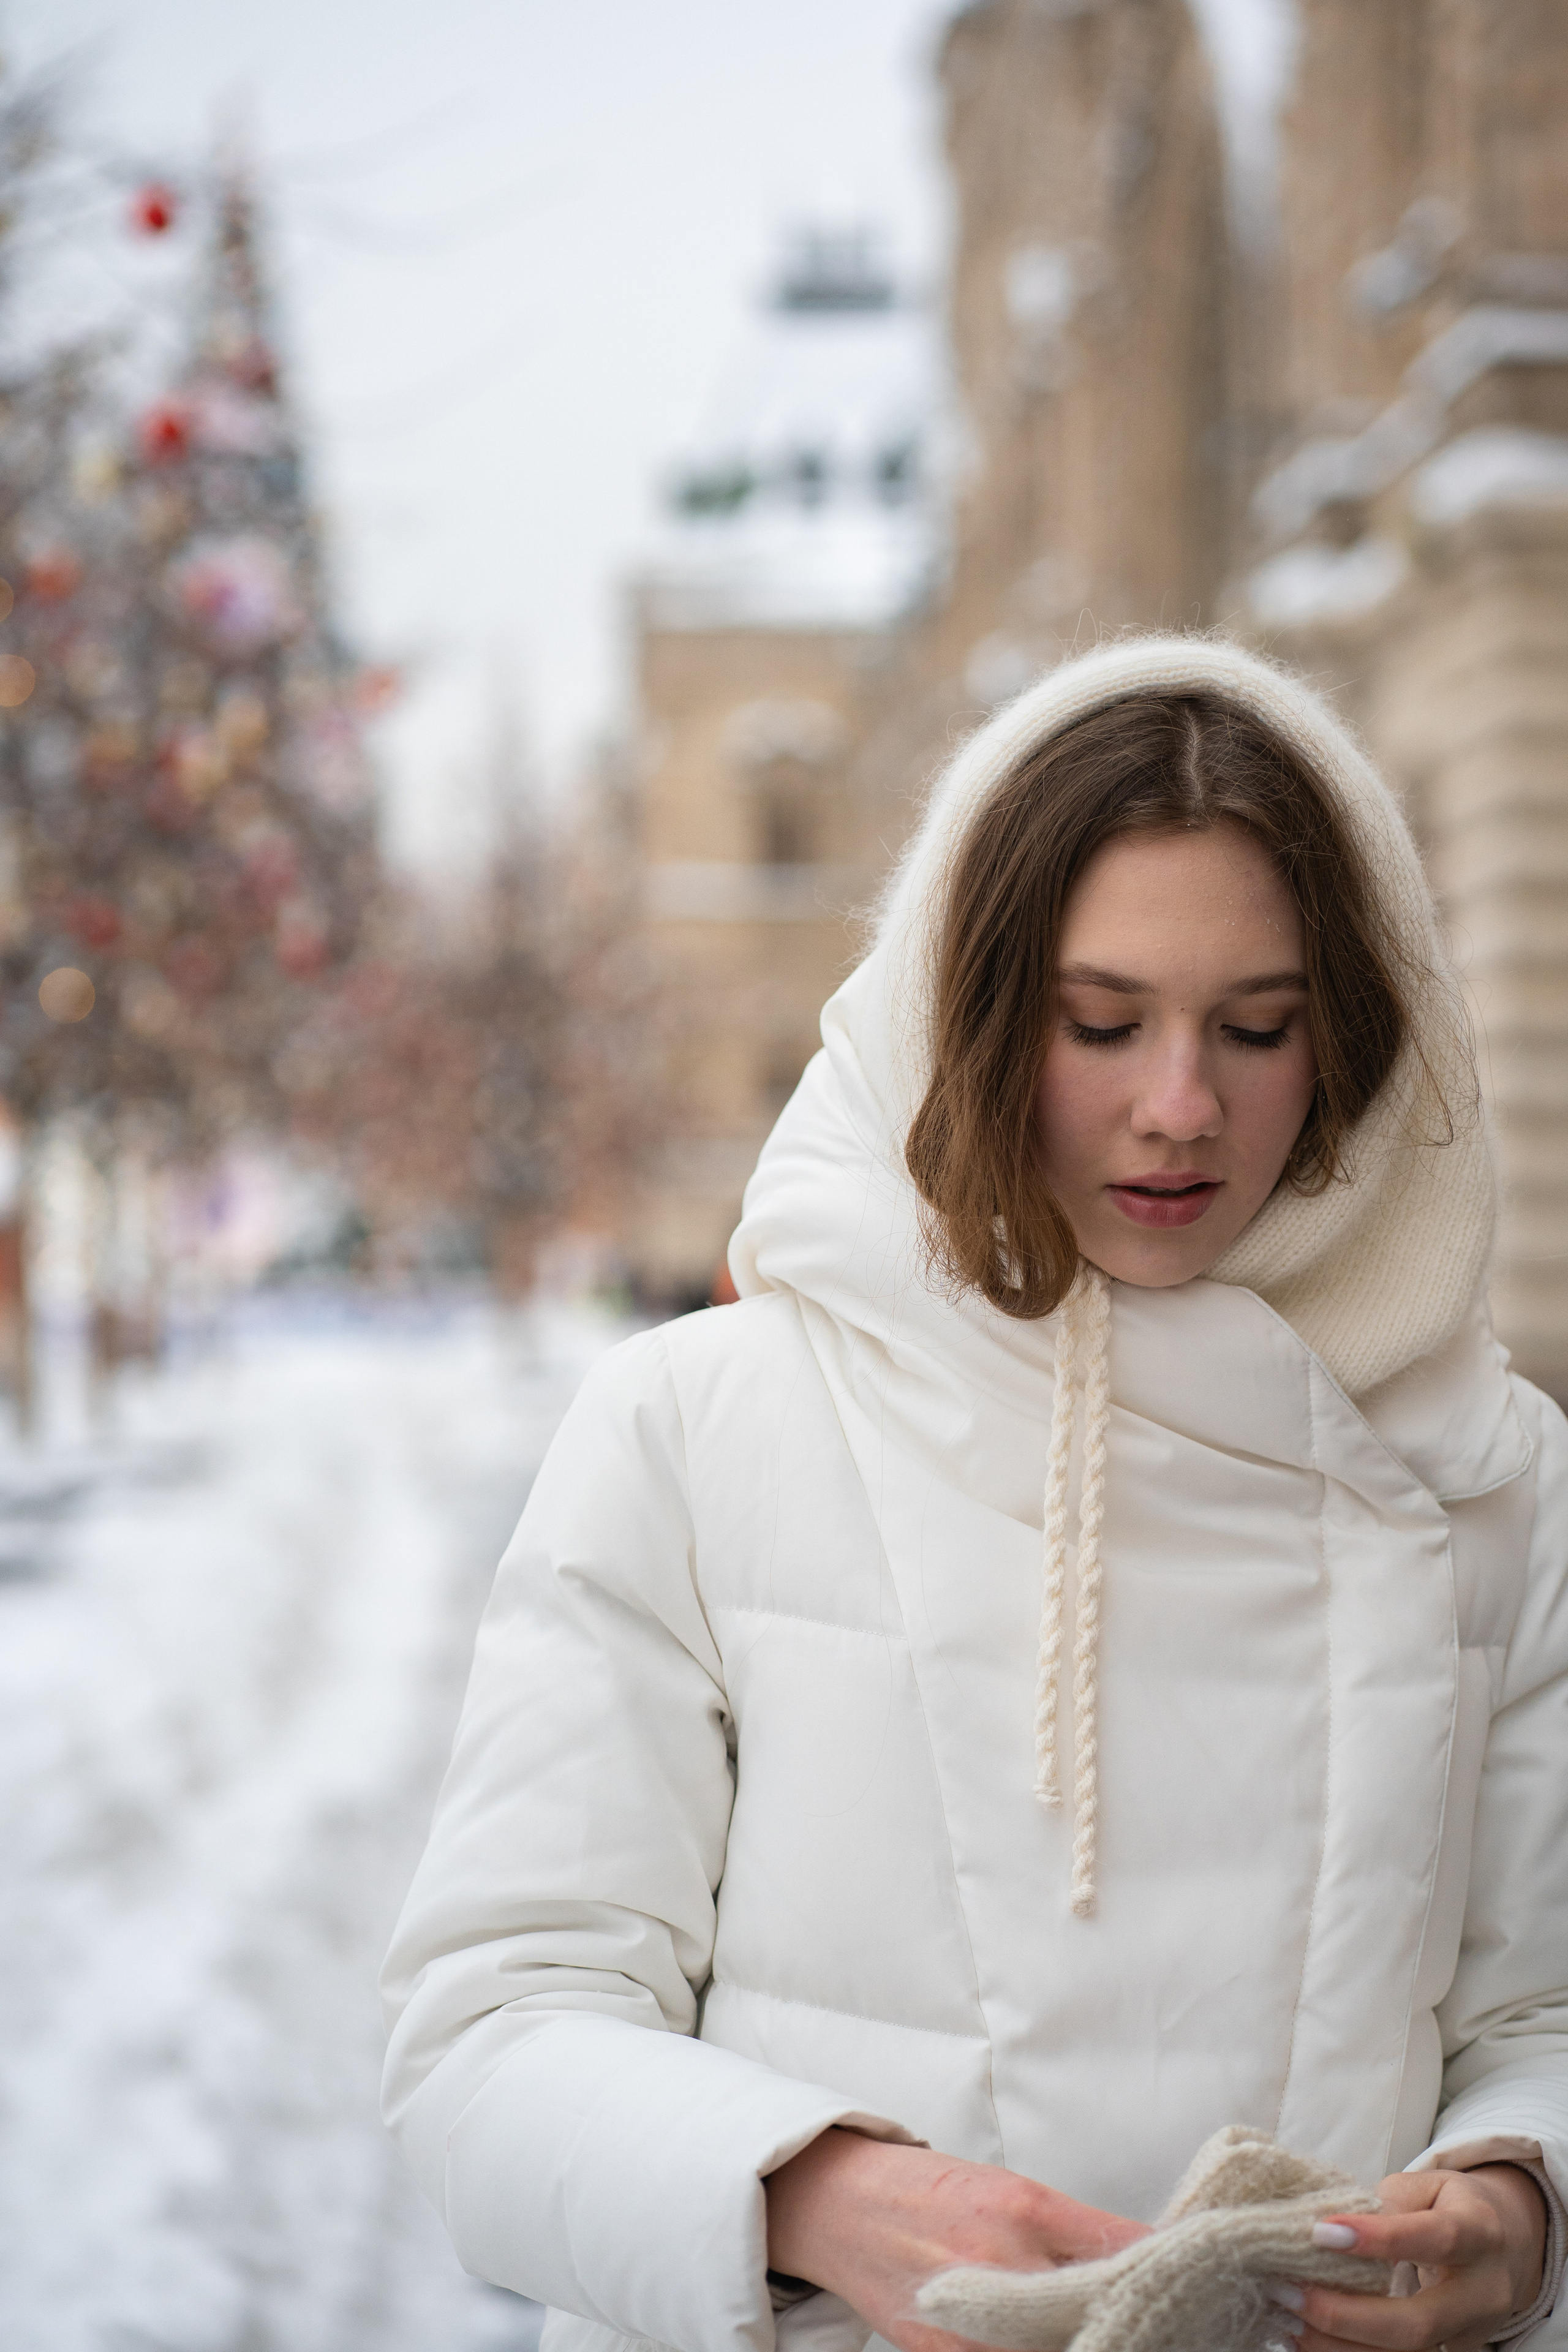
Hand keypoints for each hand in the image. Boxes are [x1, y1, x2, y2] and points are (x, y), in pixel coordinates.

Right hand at [765, 2125, 1148, 2351]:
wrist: (841, 2209)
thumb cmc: (929, 2191)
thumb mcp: (1010, 2188)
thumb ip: (1075, 2230)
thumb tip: (1145, 2261)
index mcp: (1025, 2207)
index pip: (1126, 2249)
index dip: (1170, 2271)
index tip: (1203, 2281)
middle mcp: (1004, 2265)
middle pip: (1103, 2314)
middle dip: (1143, 2324)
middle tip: (1180, 2325)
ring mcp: (974, 2324)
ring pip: (1065, 2349)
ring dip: (1100, 2344)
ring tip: (1127, 2339)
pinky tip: (1066, 2348)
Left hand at [1271, 2164, 1547, 2351]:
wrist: (1504, 2246)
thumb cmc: (1451, 2206)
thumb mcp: (1427, 2185)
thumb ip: (1387, 2202)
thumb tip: (1330, 2224)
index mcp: (1479, 2233)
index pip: (1434, 2239)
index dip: (1379, 2239)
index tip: (1320, 2232)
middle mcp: (1482, 2293)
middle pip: (1418, 2323)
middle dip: (1347, 2315)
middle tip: (1289, 2291)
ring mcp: (1470, 2335)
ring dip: (1338, 2343)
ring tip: (1286, 2318)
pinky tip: (1305, 2338)